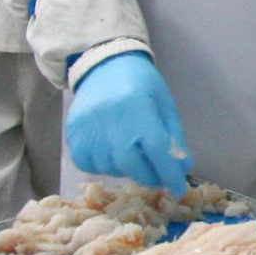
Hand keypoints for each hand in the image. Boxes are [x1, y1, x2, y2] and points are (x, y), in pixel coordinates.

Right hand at [67, 52, 192, 195]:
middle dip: (149, 176)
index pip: (156, 149)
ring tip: (136, 158)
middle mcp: (110, 120)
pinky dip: (104, 167)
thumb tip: (182, 167)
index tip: (178, 188)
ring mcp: (88, 129)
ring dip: (128, 170)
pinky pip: (88, 164)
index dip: (169, 172)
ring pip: (110, 167)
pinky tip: (114, 155)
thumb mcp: (164, 105)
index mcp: (138, 108)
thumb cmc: (141, 85)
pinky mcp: (73, 135)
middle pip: (131, 163)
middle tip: (158, 176)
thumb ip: (174, 137)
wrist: (104, 66)